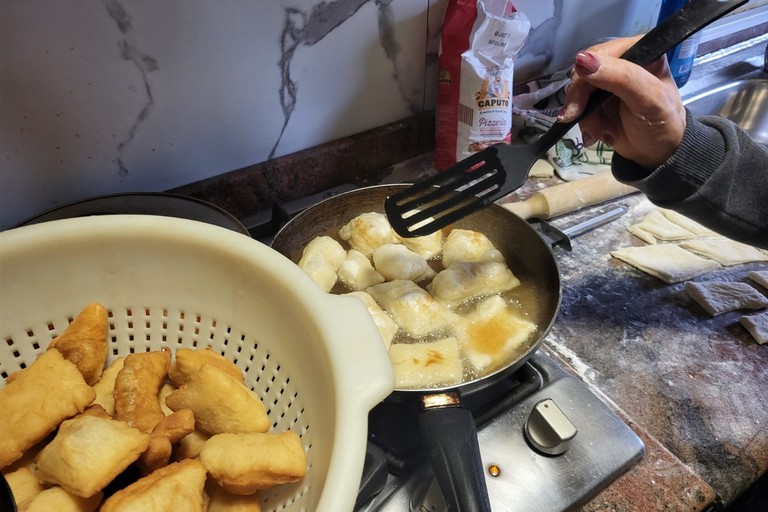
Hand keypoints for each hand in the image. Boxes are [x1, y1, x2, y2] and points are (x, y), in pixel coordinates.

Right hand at [558, 36, 686, 169]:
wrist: (657, 153)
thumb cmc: (661, 124)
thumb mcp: (647, 98)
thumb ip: (620, 76)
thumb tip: (581, 59)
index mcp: (639, 51)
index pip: (599, 55)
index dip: (585, 78)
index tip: (580, 105)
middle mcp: (621, 62)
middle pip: (583, 73)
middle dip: (582, 102)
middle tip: (587, 124)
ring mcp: (608, 82)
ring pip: (578, 92)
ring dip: (585, 117)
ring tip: (601, 133)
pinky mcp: (599, 100)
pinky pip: (579, 106)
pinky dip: (585, 123)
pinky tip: (598, 133)